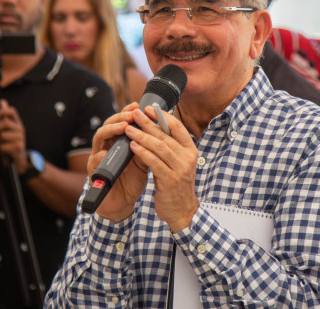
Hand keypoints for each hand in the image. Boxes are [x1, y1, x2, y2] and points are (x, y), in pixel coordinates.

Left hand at [0, 100, 27, 173]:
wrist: (20, 159)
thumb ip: (4, 117)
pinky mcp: (19, 147)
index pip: (12, 111)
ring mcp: (21, 138)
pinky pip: (3, 145)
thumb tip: (3, 102)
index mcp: (17, 123)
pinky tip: (3, 150)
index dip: (2, 110)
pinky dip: (0, 149)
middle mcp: (20, 129)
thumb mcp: (8, 130)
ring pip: (2, 135)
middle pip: (5, 123)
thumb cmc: (11, 144)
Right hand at [90, 103, 151, 222]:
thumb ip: (147, 144)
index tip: (137, 105)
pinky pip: (95, 160)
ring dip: (111, 130)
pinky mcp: (93, 171)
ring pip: (99, 137)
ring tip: (123, 127)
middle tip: (131, 115)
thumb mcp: (143, 158)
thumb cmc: (132, 178)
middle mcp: (106, 145)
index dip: (127, 111)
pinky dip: (103, 157)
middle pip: (108, 124)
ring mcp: (97, 157)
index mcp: (118, 141)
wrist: (122, 201)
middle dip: (120, 117)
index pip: (120, 120)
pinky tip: (110, 154)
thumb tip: (162, 128)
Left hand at [125, 105, 198, 231]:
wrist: (182, 211)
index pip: (178, 127)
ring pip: (159, 147)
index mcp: (190, 150)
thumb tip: (153, 126)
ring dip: (142, 136)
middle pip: (166, 135)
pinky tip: (132, 146)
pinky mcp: (170, 181)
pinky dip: (142, 152)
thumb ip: (169, 147)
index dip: (162, 116)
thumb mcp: (177, 163)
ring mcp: (180, 169)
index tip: (148, 108)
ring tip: (129, 129)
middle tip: (135, 114)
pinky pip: (154, 162)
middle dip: (148, 123)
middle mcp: (188, 157)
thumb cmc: (175, 184)